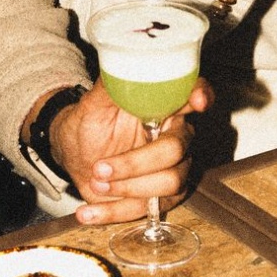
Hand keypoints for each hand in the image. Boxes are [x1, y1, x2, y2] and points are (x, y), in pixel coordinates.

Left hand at [47, 80, 213, 225]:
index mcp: (164, 107)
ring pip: (170, 183)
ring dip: (128, 188)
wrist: (74, 154)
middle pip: (176, 149)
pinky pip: (149, 210)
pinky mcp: (159, 197)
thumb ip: (112, 84)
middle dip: (137, 163)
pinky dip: (115, 213)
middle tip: (100, 168)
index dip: (202, 96)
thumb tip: (120, 63)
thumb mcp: (93, 103)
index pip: (193, 94)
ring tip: (96, 184)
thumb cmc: (88, 124)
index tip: (197, 101)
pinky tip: (89, 212)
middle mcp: (174, 136)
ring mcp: (171, 169)